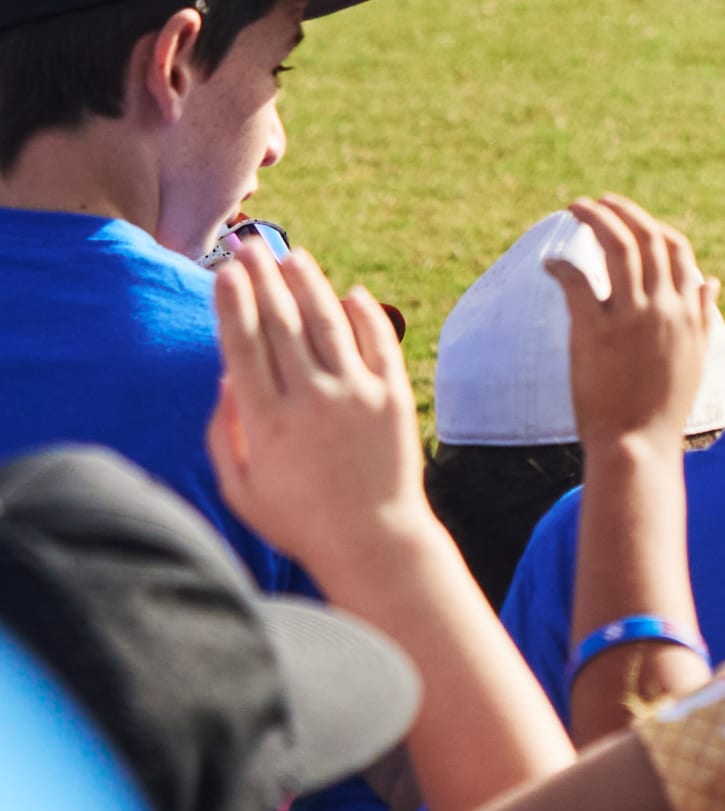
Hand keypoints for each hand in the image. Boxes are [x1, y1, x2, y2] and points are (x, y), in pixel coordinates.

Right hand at [206, 242, 436, 582]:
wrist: (375, 542)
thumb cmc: (300, 521)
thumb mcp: (241, 489)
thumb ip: (224, 433)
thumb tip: (228, 376)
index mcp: (267, 422)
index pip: (244, 346)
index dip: (235, 303)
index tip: (226, 272)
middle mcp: (312, 401)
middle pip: (282, 324)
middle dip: (263, 279)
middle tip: (250, 246)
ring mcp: (357, 397)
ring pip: (328, 324)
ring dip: (309, 285)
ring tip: (293, 257)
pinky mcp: (394, 400)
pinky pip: (379, 344)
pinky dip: (365, 315)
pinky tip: (350, 293)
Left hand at [544, 195, 721, 453]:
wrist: (639, 445)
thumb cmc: (663, 408)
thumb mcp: (694, 357)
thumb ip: (702, 315)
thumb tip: (711, 281)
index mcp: (688, 313)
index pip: (678, 251)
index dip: (653, 226)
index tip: (630, 219)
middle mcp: (664, 309)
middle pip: (647, 238)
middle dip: (621, 210)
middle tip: (596, 201)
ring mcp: (632, 319)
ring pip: (618, 247)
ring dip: (594, 219)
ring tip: (575, 208)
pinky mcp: (596, 332)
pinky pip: (578, 280)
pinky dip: (562, 264)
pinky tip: (550, 264)